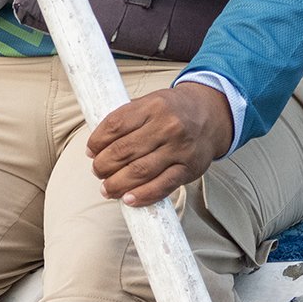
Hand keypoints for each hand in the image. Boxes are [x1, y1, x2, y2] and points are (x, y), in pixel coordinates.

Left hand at [87, 83, 233, 205]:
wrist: (211, 115)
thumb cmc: (173, 111)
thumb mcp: (150, 102)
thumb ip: (126, 119)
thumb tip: (96, 148)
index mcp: (153, 106)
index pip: (115, 125)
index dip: (97, 141)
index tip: (91, 151)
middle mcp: (167, 126)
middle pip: (124, 151)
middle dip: (103, 165)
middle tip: (98, 171)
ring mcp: (180, 148)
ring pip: (140, 171)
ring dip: (117, 183)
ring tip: (107, 188)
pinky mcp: (189, 169)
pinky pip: (162, 186)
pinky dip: (142, 195)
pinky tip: (128, 199)